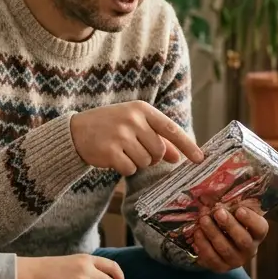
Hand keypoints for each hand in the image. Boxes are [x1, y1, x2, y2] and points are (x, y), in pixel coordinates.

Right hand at [69, 101, 204, 175]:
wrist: (76, 131)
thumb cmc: (110, 127)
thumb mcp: (134, 124)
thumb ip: (156, 138)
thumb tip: (178, 157)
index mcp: (142, 109)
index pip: (171, 129)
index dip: (188, 145)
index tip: (200, 159)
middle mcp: (133, 119)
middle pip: (159, 151)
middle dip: (152, 157)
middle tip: (135, 149)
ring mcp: (121, 134)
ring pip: (146, 161)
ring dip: (136, 162)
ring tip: (121, 150)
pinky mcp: (110, 151)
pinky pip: (130, 169)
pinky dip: (124, 168)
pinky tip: (113, 158)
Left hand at [191, 203, 267, 272]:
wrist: (222, 244)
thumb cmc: (231, 223)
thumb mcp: (235, 214)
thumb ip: (232, 206)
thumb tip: (217, 193)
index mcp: (257, 234)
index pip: (260, 228)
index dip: (250, 220)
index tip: (239, 209)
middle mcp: (250, 249)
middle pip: (243, 240)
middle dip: (229, 225)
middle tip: (218, 212)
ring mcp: (236, 260)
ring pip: (225, 249)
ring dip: (212, 232)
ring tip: (203, 219)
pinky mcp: (221, 267)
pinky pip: (211, 258)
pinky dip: (203, 244)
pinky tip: (198, 232)